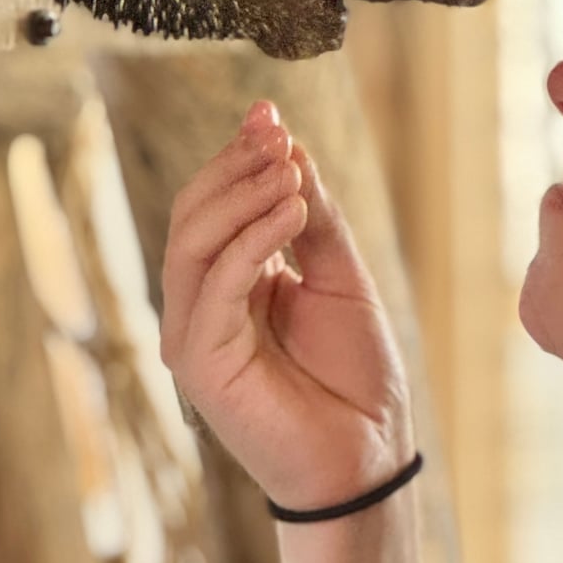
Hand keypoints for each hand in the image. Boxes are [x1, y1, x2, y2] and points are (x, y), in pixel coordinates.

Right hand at [161, 101, 412, 510]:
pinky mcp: (201, 361)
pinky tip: (292, 210)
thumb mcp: (342, 278)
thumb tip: (292, 150)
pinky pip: (216, 285)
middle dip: (235, 165)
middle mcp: (207, 303)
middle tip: (276, 131)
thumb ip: (315, 221)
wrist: (368, 451)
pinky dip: (253, 240)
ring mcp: (197, 332)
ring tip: (290, 167)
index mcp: (236, 282)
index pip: (218, 205)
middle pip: (195, 214)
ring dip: (243, 195)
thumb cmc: (356, 372)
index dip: (239, 156)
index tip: (269, 111)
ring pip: (194, 242)